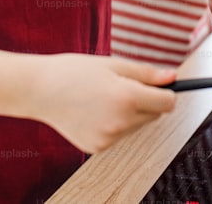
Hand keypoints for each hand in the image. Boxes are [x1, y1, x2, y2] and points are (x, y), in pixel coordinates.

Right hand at [31, 54, 176, 154]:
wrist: (39, 90)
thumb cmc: (74, 71)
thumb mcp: (113, 64)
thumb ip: (146, 73)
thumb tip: (172, 77)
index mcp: (127, 97)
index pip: (168, 103)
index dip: (167, 92)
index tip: (159, 86)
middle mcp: (121, 122)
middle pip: (154, 115)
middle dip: (147, 101)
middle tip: (123, 85)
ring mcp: (109, 138)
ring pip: (136, 125)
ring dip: (130, 113)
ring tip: (103, 97)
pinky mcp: (97, 147)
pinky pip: (118, 135)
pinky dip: (113, 124)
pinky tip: (94, 111)